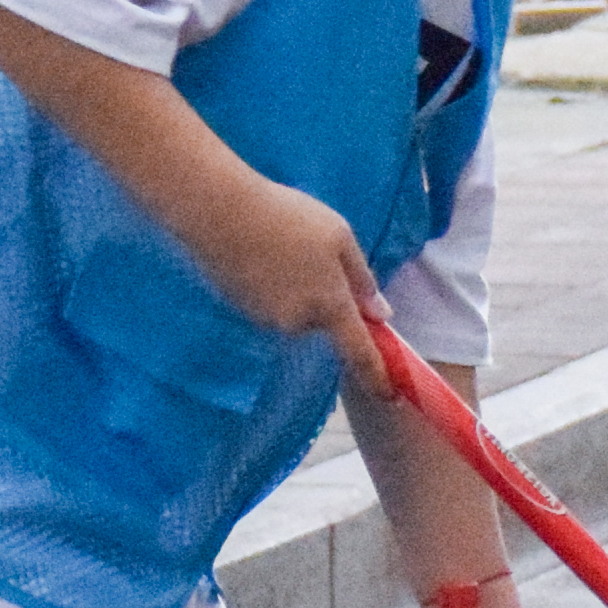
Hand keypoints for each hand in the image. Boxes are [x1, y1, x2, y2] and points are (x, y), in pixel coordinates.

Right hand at [177, 166, 383, 363]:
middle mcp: (298, 323)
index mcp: (329, 305)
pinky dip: (271, 285)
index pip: (358, 352)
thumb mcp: (339, 235)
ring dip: (296, 288)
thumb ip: (361, 278)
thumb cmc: (288, 218)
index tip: (387, 394)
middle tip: (313, 252)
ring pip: (294, 311)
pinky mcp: (240, 310)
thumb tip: (380, 314)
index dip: (374, 375)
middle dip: (324, 296)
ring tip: (281, 245)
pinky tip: (259, 252)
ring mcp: (266, 320)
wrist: (219, 213)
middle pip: (321, 320)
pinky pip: (269, 304)